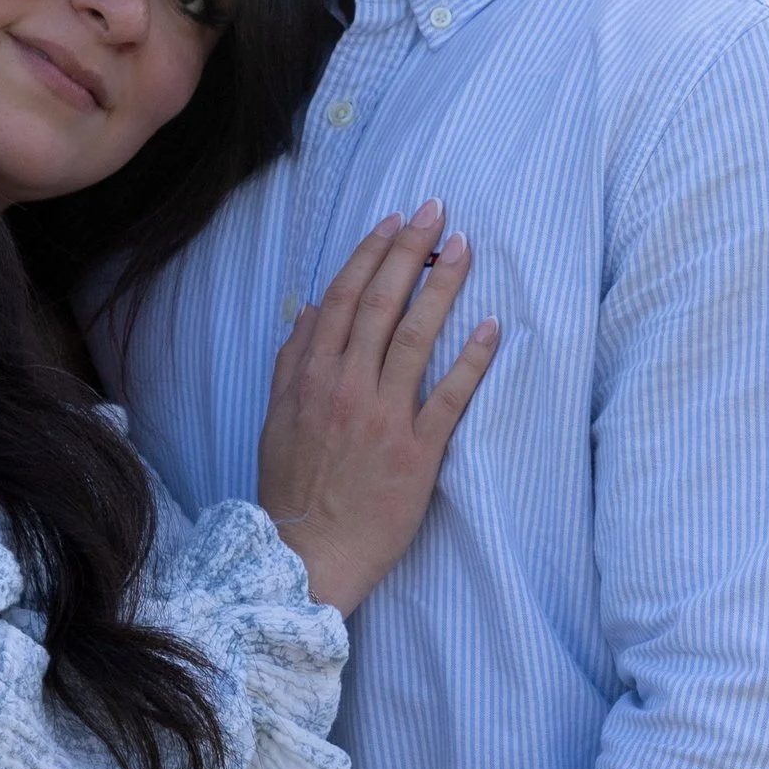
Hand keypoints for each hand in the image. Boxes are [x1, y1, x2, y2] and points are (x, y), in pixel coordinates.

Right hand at [257, 203, 498, 614]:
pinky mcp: (418, 453)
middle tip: (438, 212)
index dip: (371, 253)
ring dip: (442, 288)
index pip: (344, 298)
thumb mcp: (276, 420)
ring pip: (416, 337)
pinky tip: (492, 327)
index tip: (396, 220)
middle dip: (411, 252)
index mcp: (311, 377)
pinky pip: (450, 397)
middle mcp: (347, 388)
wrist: (308, 555)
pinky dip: (471, 360)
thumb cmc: (293, 490)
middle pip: (381, 304)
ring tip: (465, 250)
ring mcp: (384, 419)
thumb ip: (291, 363)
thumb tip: (309, 310)